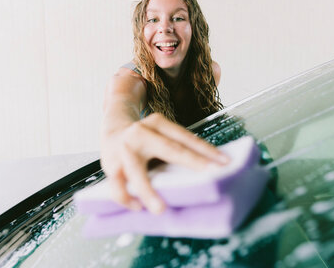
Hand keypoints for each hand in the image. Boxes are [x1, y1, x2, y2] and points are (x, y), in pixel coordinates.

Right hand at [100, 113, 229, 213]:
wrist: (111, 128)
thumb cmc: (143, 138)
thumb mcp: (159, 134)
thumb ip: (175, 147)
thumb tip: (205, 169)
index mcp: (157, 123)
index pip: (185, 137)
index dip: (206, 150)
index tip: (224, 162)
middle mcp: (141, 133)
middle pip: (169, 148)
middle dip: (191, 162)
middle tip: (211, 174)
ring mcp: (124, 149)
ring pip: (135, 171)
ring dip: (147, 191)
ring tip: (160, 209)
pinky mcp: (110, 164)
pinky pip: (117, 185)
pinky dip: (127, 198)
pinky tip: (138, 207)